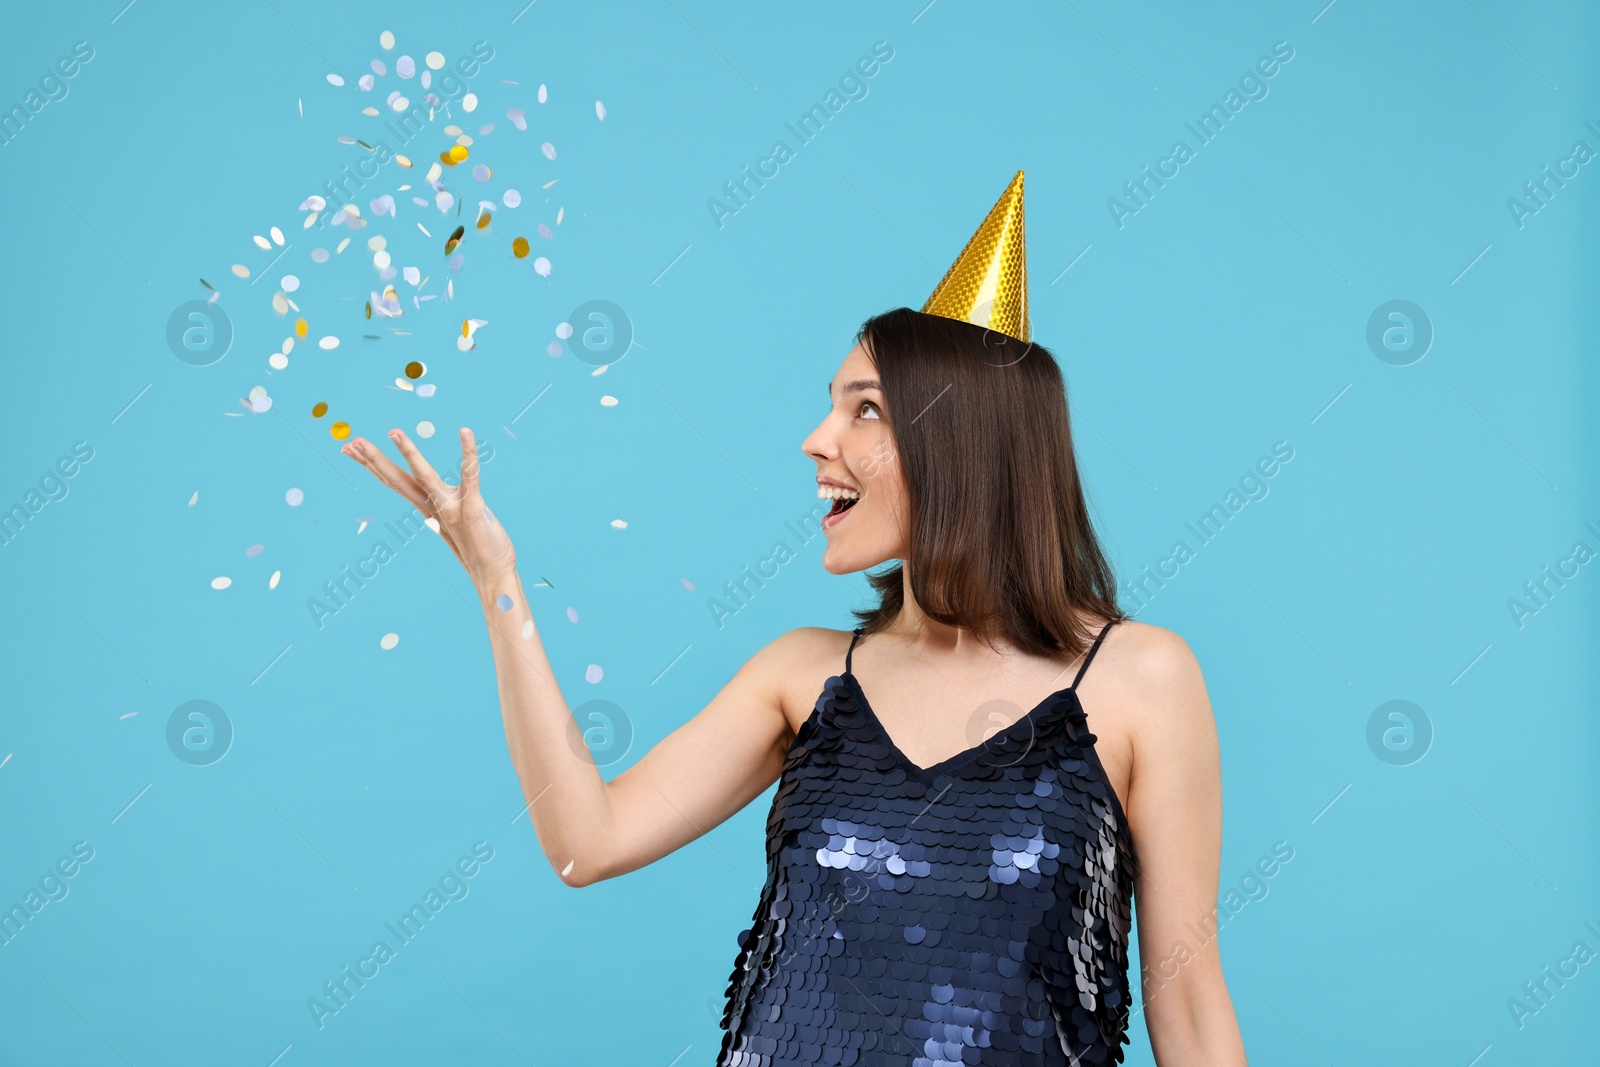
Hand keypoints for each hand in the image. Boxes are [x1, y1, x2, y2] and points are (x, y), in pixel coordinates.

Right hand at [340, 427, 516, 585]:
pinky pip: (470, 476)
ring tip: (393, 431)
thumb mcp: (448, 518)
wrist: (491, 573)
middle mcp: (432, 506)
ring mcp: (450, 508)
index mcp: (425, 506)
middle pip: (397, 479)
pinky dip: (468, 454)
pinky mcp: (472, 509)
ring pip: (424, 476)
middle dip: (373, 459)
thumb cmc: (475, 543)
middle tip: (351, 441)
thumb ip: (437, 503)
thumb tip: (428, 489)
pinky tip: (466, 432)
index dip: (371, 464)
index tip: (349, 447)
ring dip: (409, 453)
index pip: (393, 481)